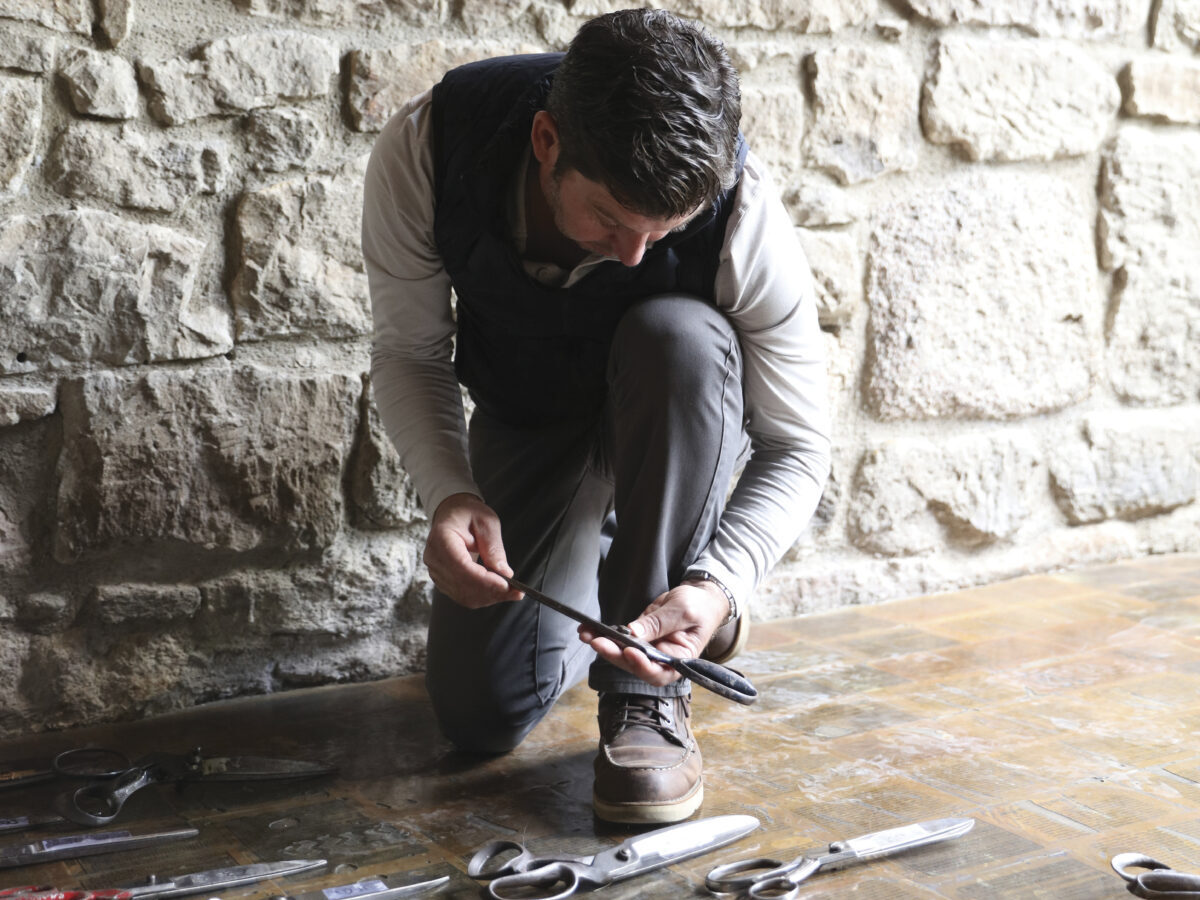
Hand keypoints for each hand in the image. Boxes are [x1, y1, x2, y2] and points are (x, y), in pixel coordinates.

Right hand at [423, 493, 521, 608]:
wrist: (452, 514)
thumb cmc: (467, 514)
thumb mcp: (486, 522)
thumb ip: (494, 547)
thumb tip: (504, 573)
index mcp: (441, 538)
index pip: (462, 566)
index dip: (484, 579)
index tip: (506, 585)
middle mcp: (434, 558)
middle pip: (462, 584)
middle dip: (491, 591)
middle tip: (516, 592)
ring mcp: (436, 571)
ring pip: (463, 595)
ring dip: (489, 597)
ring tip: (511, 593)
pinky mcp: (442, 580)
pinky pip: (462, 595)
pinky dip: (482, 597)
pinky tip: (497, 592)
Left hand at [581, 580, 730, 685]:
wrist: (700, 597)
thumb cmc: (699, 607)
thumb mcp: (684, 611)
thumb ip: (660, 623)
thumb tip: (634, 633)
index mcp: (679, 659)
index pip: (659, 672)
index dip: (642, 666)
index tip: (629, 652)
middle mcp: (661, 659)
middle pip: (635, 665)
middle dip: (614, 654)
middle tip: (597, 641)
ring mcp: (649, 649)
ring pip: (623, 654)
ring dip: (603, 645)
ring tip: (586, 633)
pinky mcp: (639, 637)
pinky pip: (620, 639)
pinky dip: (604, 634)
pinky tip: (589, 628)